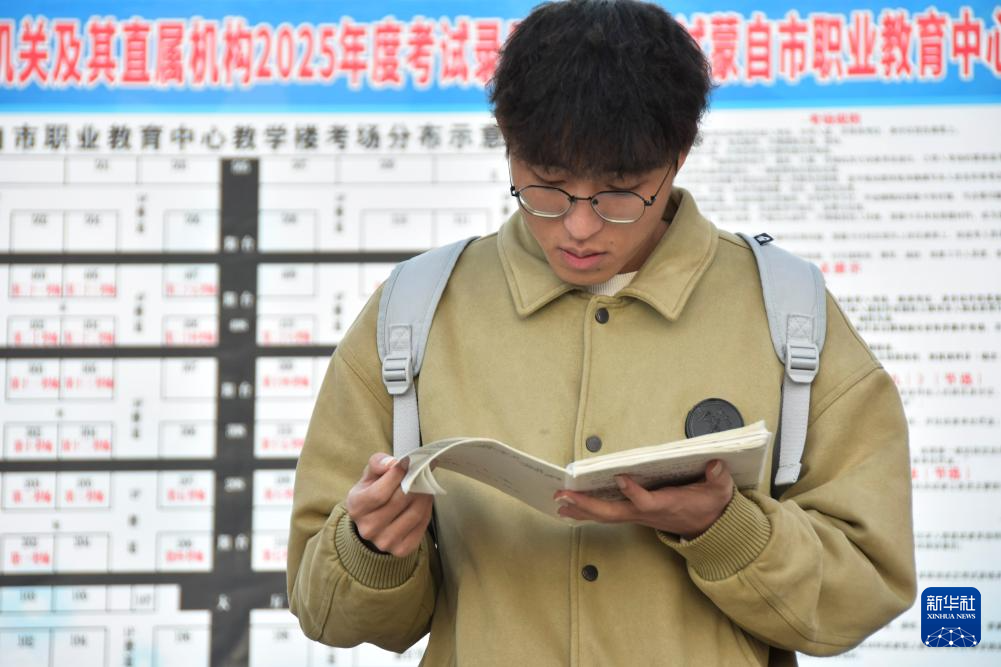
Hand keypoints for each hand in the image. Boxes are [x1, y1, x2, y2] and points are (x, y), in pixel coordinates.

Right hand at [345, 453, 433, 557]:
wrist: (373, 522)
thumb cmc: (373, 493)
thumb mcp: (370, 475)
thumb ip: (378, 463)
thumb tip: (392, 463)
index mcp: (356, 507)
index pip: (379, 493)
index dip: (396, 476)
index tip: (407, 463)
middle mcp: (368, 528)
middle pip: (399, 502)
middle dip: (414, 484)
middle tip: (421, 472)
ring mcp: (384, 542)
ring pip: (414, 514)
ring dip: (424, 496)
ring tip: (425, 485)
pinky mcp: (401, 549)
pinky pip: (422, 526)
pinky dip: (427, 511)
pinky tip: (424, 502)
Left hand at [554, 460, 734, 538]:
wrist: (709, 528)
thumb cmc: (710, 504)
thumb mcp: (720, 490)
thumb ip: (718, 478)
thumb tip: (715, 465)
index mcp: (666, 505)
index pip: (646, 501)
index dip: (633, 492)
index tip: (620, 477)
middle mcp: (647, 513)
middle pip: (612, 513)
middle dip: (586, 505)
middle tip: (563, 497)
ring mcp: (638, 516)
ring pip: (605, 516)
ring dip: (581, 509)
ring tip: (558, 503)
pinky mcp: (634, 515)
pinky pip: (607, 515)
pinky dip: (588, 511)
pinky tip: (571, 508)